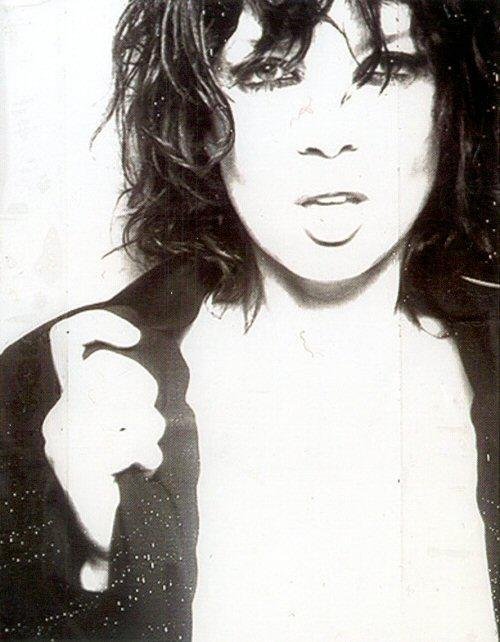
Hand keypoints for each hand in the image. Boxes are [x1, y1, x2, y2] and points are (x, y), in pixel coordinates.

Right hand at [42, 311, 164, 589]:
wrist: (111, 536)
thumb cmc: (125, 476)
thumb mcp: (121, 425)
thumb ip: (121, 394)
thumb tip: (134, 348)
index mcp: (66, 404)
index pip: (67, 339)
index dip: (99, 322)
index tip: (133, 338)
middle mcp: (59, 417)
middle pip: (115, 372)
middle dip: (145, 402)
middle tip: (142, 436)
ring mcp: (67, 438)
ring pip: (139, 411)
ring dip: (151, 436)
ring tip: (138, 460)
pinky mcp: (81, 462)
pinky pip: (137, 442)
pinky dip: (148, 458)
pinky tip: (134, 475)